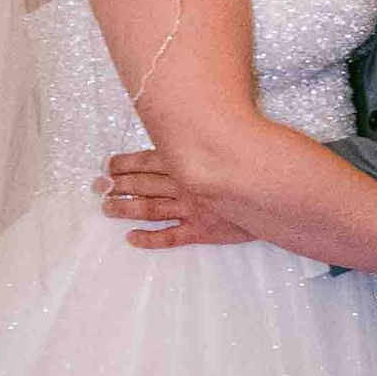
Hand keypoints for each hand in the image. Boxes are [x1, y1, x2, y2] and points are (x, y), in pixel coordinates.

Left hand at [99, 150, 252, 248]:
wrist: (278, 192)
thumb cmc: (252, 164)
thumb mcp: (224, 146)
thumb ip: (200, 144)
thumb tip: (174, 136)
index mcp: (189, 161)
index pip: (147, 160)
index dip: (124, 163)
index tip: (106, 165)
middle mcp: (185, 184)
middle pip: (144, 184)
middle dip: (118, 185)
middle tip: (98, 188)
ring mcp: (192, 208)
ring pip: (150, 208)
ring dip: (126, 209)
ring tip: (107, 209)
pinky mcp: (202, 230)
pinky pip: (170, 237)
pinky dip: (149, 239)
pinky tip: (131, 239)